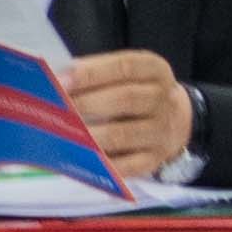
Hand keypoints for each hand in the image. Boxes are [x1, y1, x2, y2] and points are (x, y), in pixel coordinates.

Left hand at [58, 49, 192, 181]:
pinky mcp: (154, 159)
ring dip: (90, 134)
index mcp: (155, 70)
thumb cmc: (136, 91)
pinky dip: (102, 163)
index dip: (91, 73)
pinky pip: (127, 165)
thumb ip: (97, 73)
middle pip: (125, 99)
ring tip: (64, 134)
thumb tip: (57, 79)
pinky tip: (80, 159)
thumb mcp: (126, 74)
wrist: (174, 120)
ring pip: (123, 134)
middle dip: (87, 103)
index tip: (61, 80)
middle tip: (57, 108)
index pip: (124, 67)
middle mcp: (163, 100)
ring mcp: (161, 132)